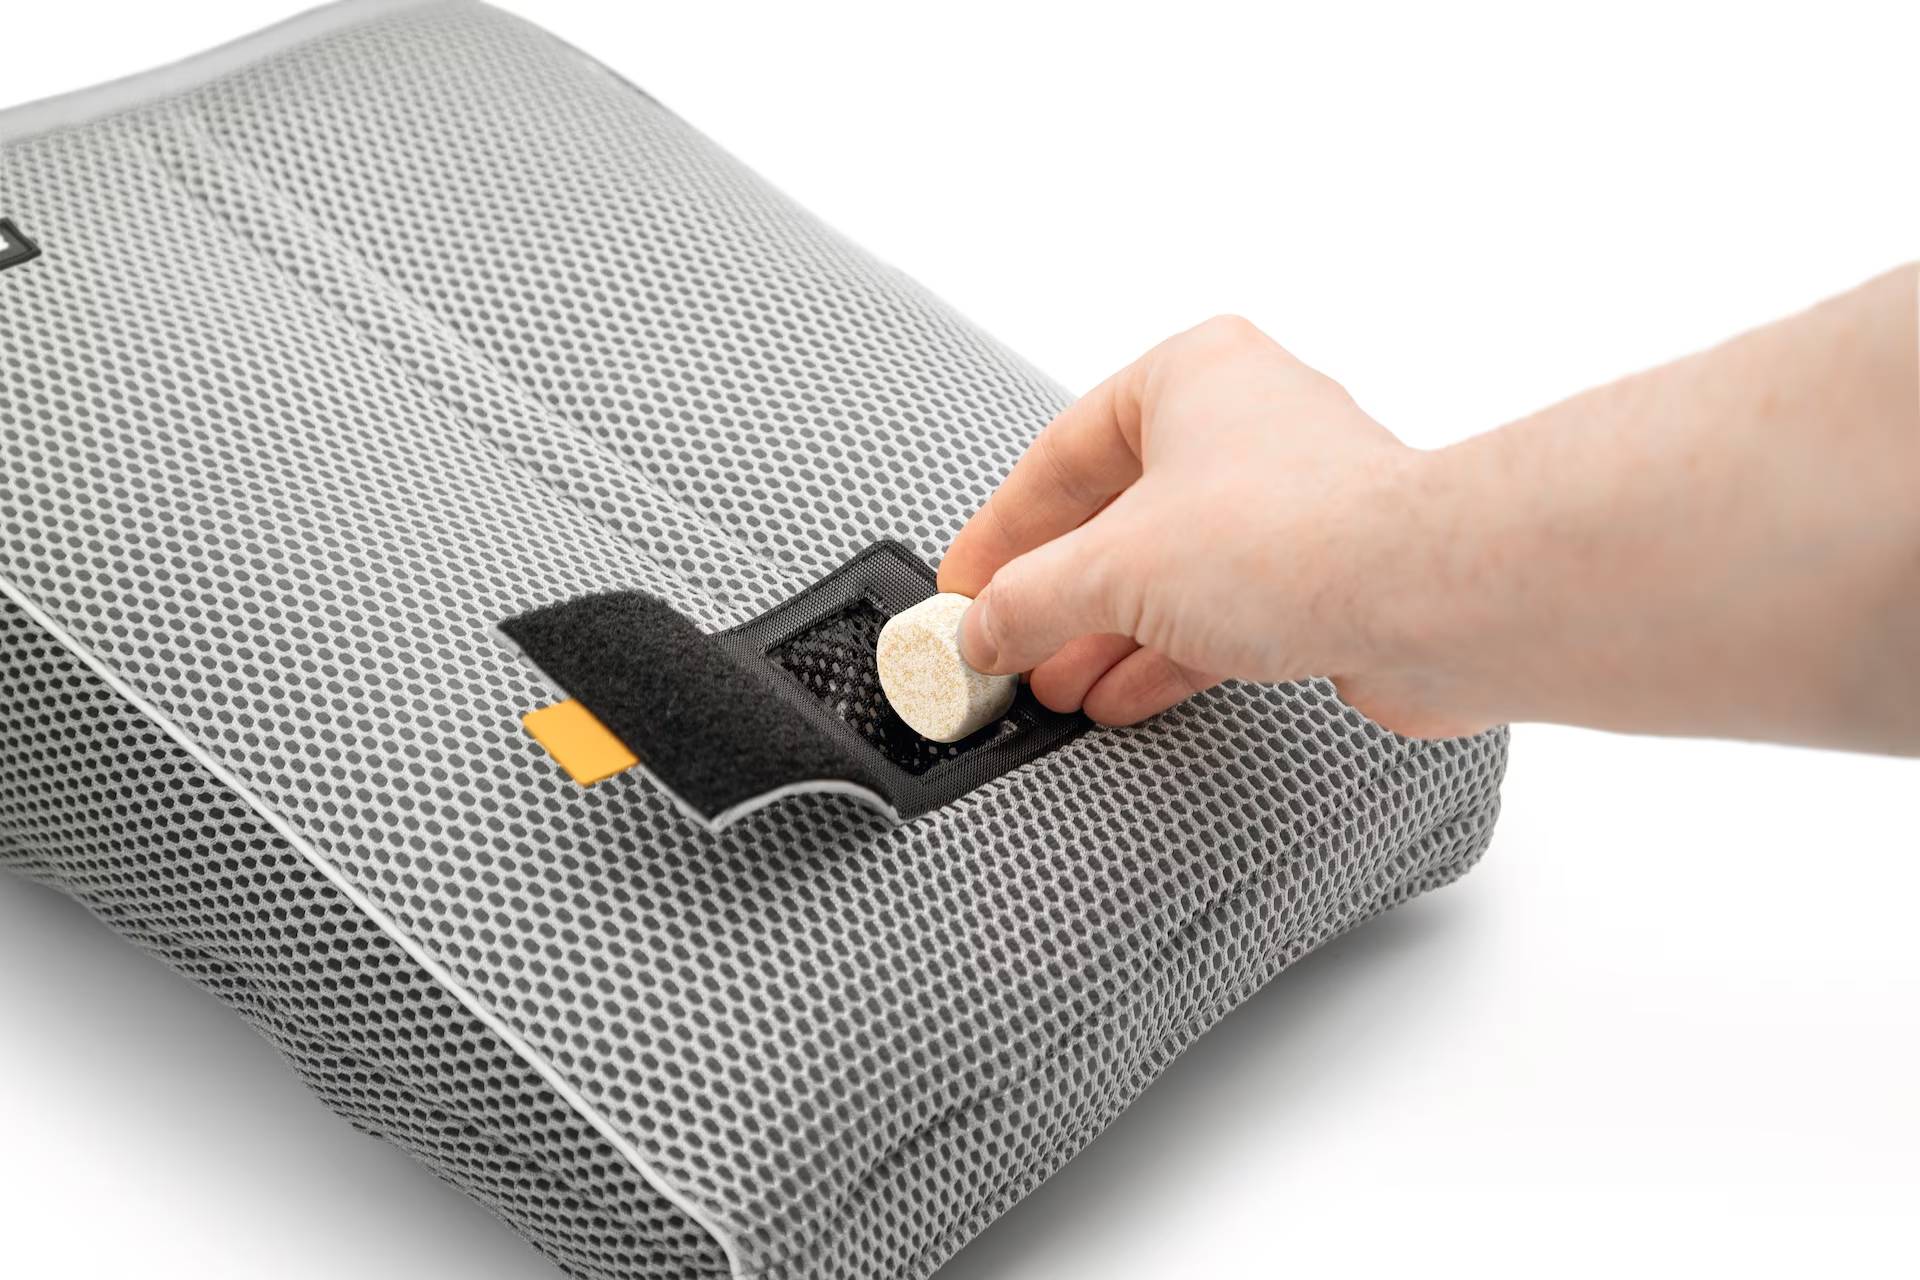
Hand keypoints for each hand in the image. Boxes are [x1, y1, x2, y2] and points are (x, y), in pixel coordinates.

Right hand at [937, 315, 1452, 732]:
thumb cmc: (1295, 537)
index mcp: (1190, 376)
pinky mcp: (1323, 574)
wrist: (1432, 598)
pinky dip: (1162, 656)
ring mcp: (1288, 501)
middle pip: (1114, 517)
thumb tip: (980, 630)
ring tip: (1051, 687)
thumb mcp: (1114, 570)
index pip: (1060, 457)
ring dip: (1103, 636)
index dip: (1000, 533)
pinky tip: (1118, 697)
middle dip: (1054, 595)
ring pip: (1168, 571)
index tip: (964, 589)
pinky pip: (1220, 614)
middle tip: (1003, 646)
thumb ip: (1027, 601)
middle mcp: (1243, 425)